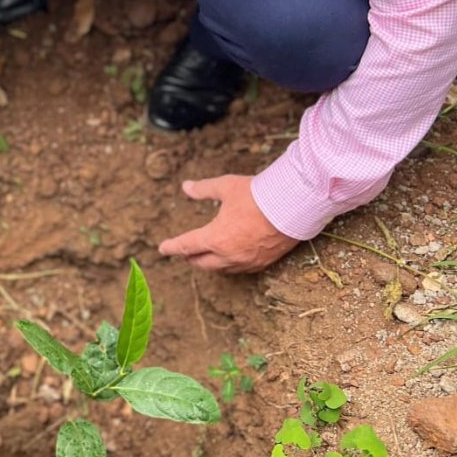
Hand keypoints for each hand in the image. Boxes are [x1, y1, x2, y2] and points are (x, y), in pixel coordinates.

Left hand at [158, 174, 298, 273]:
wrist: (295, 206)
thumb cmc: (258, 195)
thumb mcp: (226, 187)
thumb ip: (204, 189)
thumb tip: (186, 186)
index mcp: (215, 237)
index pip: (187, 245)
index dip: (172, 247)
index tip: (162, 248)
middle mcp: (228, 255)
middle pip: (201, 263)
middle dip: (190, 257)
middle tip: (183, 253)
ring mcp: (246, 262)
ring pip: (221, 269)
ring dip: (209, 264)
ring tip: (204, 257)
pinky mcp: (263, 263)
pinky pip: (240, 270)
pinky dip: (229, 266)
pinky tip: (229, 261)